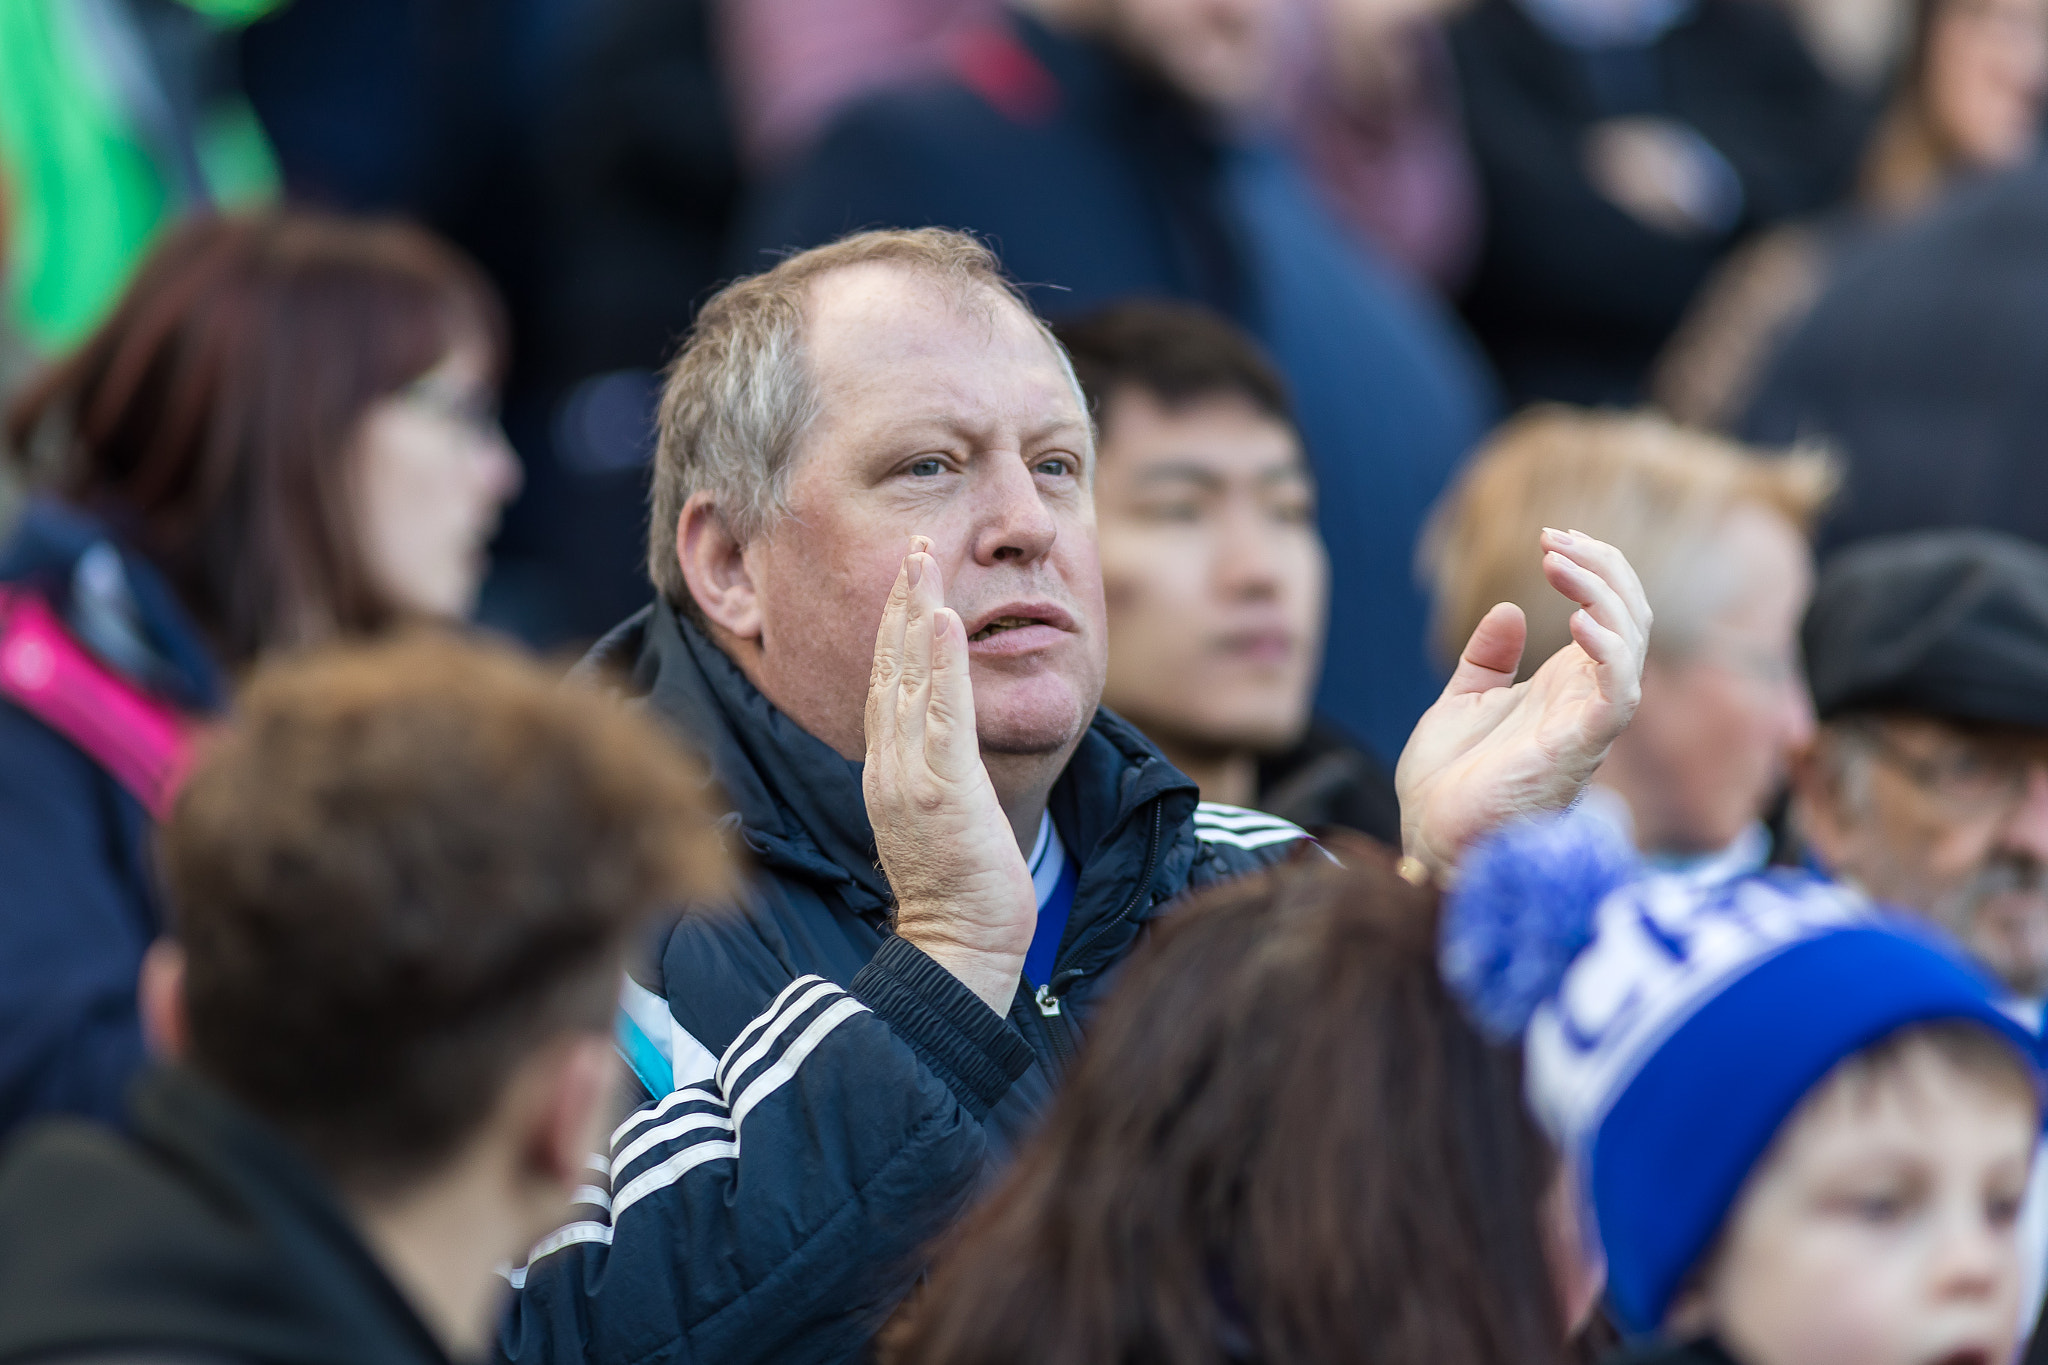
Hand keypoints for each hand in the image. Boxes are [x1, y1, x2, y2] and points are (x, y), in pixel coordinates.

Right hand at [864, 537, 1035, 1013]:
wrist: (959, 948)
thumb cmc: (961, 889)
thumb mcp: (941, 817)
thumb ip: (935, 772)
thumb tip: (946, 739)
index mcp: (888, 769)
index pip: (887, 682)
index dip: (894, 627)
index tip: (909, 577)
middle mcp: (889, 765)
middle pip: (890, 667)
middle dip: (901, 601)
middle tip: (914, 544)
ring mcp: (910, 776)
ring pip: (909, 680)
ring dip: (916, 614)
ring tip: (924, 560)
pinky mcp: (943, 792)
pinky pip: (941, 716)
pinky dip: (941, 665)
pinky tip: (943, 621)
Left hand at [1396, 528, 1649, 878]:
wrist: (1429, 838)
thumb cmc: (1448, 784)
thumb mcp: (1462, 703)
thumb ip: (1487, 659)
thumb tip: (1508, 609)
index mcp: (1563, 686)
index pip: (1609, 612)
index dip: (1593, 567)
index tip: (1551, 536)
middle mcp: (1585, 699)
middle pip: (1628, 615)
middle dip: (1601, 566)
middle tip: (1554, 538)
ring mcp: (1587, 722)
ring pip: (1630, 643)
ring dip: (1602, 592)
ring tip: (1556, 561)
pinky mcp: (1580, 748)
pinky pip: (1618, 693)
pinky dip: (1610, 651)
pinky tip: (1578, 621)